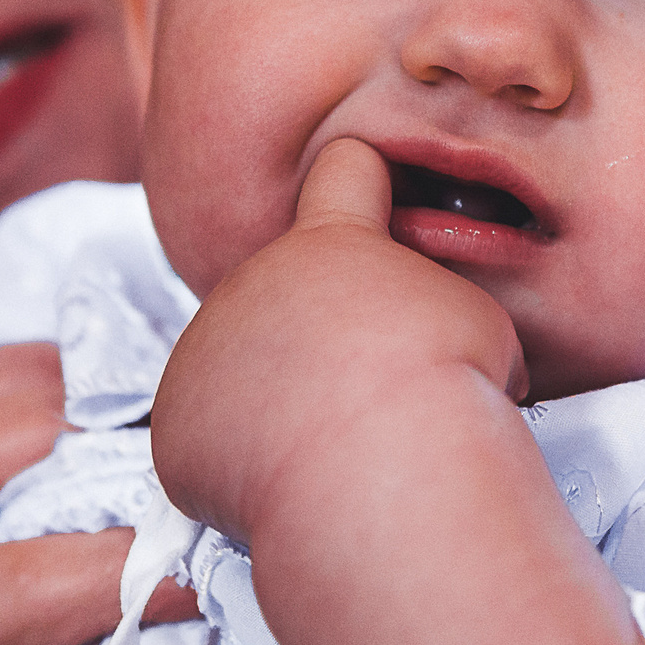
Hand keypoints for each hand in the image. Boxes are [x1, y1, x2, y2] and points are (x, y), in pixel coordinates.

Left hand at [152, 137, 526, 540]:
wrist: (383, 467)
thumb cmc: (438, 391)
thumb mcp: (469, 315)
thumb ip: (428, 299)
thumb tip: (428, 332)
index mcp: (331, 243)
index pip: (344, 172)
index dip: (363, 186)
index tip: (371, 206)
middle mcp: (256, 279)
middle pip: (285, 291)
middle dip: (319, 331)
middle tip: (367, 386)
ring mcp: (205, 345)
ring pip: (240, 365)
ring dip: (275, 396)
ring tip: (332, 438)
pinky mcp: (174, 416)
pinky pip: (205, 434)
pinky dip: (237, 459)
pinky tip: (289, 472)